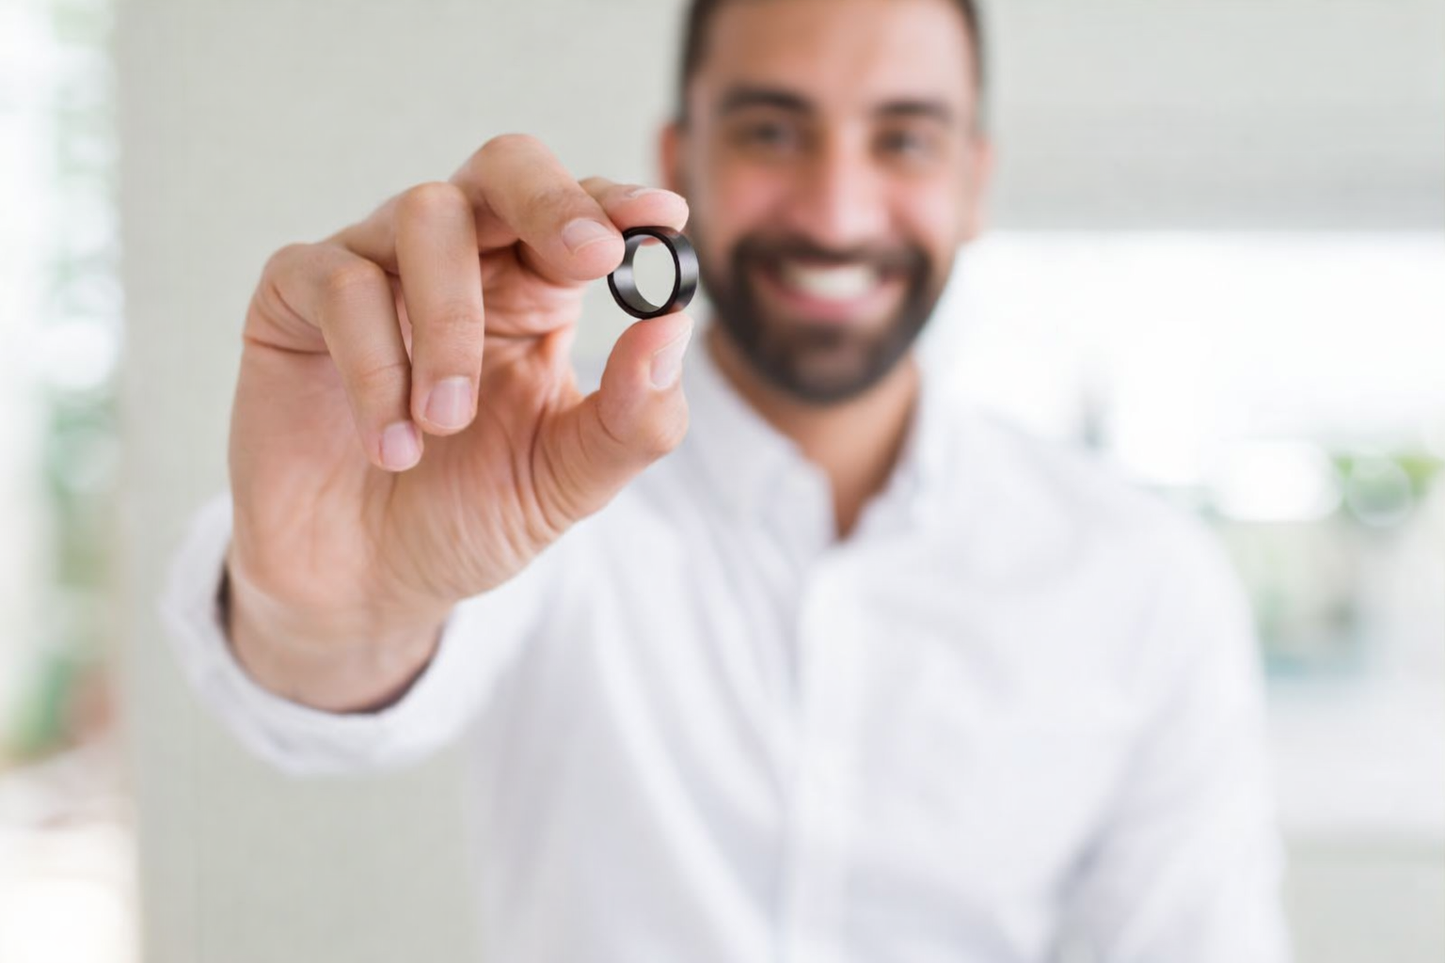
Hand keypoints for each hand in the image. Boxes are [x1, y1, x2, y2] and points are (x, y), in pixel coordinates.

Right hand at [224, 134, 692, 709]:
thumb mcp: (569, 480)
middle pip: (504, 166)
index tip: (660, 218)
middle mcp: (459, 261)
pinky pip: (339, 281)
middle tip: (589, 256)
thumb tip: (673, 325)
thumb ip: (633, 416)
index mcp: (535, 290)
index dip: (618, 203)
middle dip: (551, 199)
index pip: (582, 215)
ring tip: (447, 424)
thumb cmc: (470, 516)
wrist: (367, 587)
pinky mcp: (294, 300)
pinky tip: (391, 445)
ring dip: (451, 324)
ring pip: (424, 218)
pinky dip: (375, 366)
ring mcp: (375, 268)